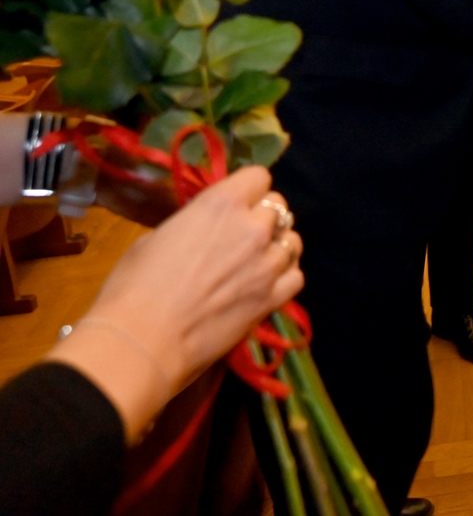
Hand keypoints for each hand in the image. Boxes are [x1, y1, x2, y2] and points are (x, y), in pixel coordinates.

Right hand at [49, 166, 302, 439]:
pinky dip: (284, 277)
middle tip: (242, 235)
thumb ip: (193, 224)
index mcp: (222, 204)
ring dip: (277, 246)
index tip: (237, 202)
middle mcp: (253, 228)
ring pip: (293, 241)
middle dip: (262, 217)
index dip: (248, 189)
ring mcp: (267, 264)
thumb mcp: (157, 237)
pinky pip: (296, 276)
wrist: (142, 338)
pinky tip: (266, 284)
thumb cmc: (134, 285)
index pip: (258, 177)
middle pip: (278, 208)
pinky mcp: (273, 298)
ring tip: (257, 260)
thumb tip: (205, 229)